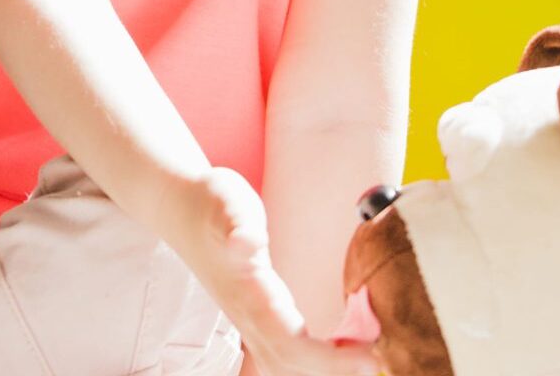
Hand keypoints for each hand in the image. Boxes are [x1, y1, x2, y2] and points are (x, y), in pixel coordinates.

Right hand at [161, 169, 382, 375]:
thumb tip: (245, 243)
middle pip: (290, 366)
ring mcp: (250, 321)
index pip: (290, 344)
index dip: (330, 359)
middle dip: (335, 372)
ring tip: (368, 356)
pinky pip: (286, 354)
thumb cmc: (210, 201)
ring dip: (324, 370)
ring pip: (285, 367)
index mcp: (247, 294)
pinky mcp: (257, 317)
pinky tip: (347, 346)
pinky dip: (316, 361)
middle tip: (381, 359)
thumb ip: (237, 223)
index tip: (370, 355)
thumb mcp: (226, 200)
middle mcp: (248, 316)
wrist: (178, 207)